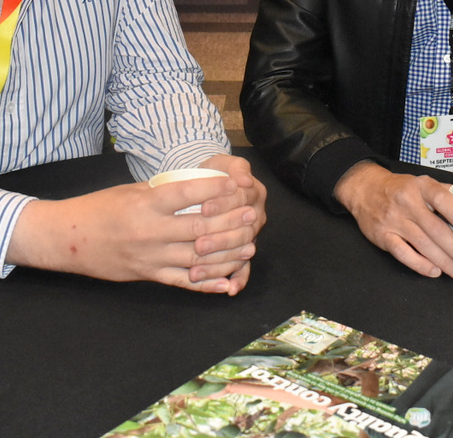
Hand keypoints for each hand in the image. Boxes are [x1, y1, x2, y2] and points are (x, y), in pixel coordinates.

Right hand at [5, 173, 259, 293]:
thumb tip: (198, 188)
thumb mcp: (130, 191)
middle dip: (230, 222)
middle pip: (198, 228)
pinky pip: (182, 282)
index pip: (186, 194)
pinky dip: (207, 284)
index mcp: (145, 204)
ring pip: (196, 258)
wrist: (67, 238)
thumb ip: (162, 193)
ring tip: (249, 247)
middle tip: (252, 216)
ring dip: (226, 254)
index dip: (214, 189)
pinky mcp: (147, 275)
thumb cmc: (99, 208)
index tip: (236, 184)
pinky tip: (227, 282)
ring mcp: (149, 257)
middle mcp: (149, 231)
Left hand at [192, 154, 267, 294]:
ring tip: (197, 270)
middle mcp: (255, 216)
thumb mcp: (222, 163)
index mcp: (254, 193)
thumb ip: (235, 167)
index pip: (241, 200)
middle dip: (220, 238)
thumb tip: (244, 179)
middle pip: (242, 230)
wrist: (209, 187)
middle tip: (199, 244)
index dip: (223, 205)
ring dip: (220, 262)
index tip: (203, 208)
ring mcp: (249, 236)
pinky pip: (243, 268)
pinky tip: (229, 290)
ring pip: (240, 252)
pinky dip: (238, 280)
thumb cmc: (213, 175)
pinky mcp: (242, 252)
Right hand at [334, 161, 452, 279]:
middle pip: (436, 229)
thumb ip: (444, 193)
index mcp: (420, 186)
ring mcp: (394, 220)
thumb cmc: (398, 188)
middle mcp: (407, 202)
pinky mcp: (383, 235)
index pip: (443, 200)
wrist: (365, 189)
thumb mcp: (421, 182)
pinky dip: (420, 264)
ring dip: (444, 262)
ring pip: (423, 244)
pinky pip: (403, 253)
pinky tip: (435, 271)